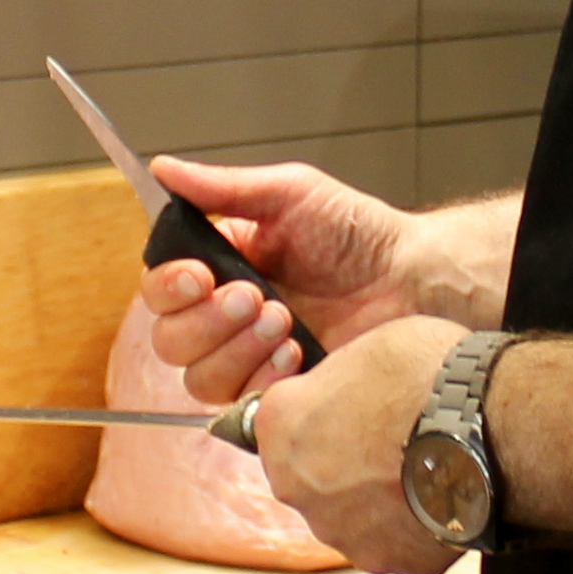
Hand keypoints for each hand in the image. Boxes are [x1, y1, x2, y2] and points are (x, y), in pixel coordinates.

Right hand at [138, 157, 432, 402]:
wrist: (413, 279)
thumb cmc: (357, 234)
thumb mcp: (290, 194)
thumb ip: (223, 187)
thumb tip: (162, 168)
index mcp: (219, 271)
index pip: (160, 291)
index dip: (168, 288)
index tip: (198, 276)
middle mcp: (225, 321)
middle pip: (169, 341)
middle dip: (206, 321)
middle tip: (254, 297)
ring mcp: (250, 361)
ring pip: (199, 379)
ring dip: (234, 349)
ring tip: (283, 321)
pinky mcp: (279, 395)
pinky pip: (242, 405)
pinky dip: (263, 378)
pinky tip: (297, 353)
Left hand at [247, 313, 467, 573]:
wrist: (488, 428)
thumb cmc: (428, 375)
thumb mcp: (368, 349)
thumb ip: (340, 381)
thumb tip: (345, 394)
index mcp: (280, 427)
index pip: (280, 419)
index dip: (318, 408)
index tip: (349, 404)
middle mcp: (296, 487)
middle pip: (310, 473)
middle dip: (340, 459)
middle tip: (389, 438)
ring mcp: (341, 531)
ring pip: (348, 514)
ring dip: (374, 497)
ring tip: (422, 469)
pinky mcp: (389, 560)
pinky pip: (393, 541)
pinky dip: (412, 525)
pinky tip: (441, 496)